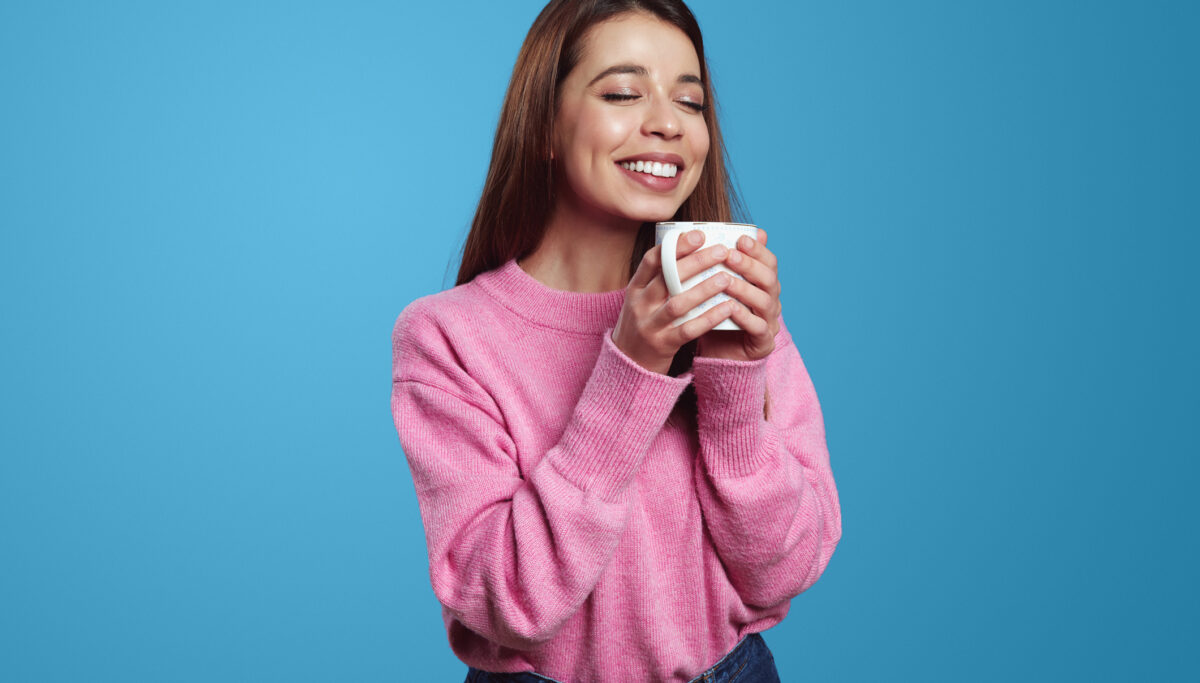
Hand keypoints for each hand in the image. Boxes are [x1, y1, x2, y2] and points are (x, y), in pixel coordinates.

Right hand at [612, 230, 741, 374]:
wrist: (629, 364)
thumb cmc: (645, 324)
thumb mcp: (643, 299)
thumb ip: (660, 278)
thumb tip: (689, 248)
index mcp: (635, 289)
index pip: (652, 260)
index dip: (675, 246)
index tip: (698, 234)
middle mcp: (640, 305)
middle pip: (667, 278)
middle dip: (696, 262)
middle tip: (721, 251)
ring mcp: (650, 326)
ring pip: (678, 303)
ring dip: (704, 288)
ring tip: (726, 277)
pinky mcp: (663, 345)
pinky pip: (688, 329)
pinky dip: (709, 318)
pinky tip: (727, 308)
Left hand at [698, 229, 781, 361]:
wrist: (718, 354)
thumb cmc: (716, 315)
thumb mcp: (715, 288)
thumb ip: (717, 265)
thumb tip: (709, 236)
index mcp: (764, 284)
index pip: (768, 261)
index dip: (757, 249)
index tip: (740, 238)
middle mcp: (771, 300)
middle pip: (769, 278)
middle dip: (750, 265)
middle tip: (730, 255)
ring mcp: (770, 321)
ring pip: (764, 301)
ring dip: (745, 289)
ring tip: (725, 280)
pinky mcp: (763, 341)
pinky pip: (758, 327)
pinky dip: (745, 316)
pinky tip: (730, 308)